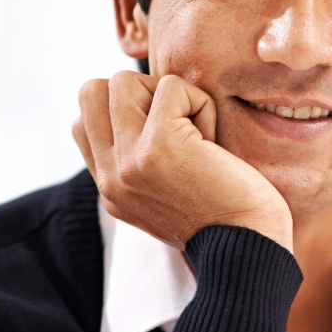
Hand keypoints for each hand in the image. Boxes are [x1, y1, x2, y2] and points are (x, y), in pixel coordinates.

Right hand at [73, 72, 292, 252]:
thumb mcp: (165, 197)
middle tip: (175, 124)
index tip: (165, 134)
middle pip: (91, 92)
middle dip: (137, 92)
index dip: (123, 110)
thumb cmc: (227, 220)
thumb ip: (139, 164)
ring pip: (123, 81)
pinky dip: (200, 103)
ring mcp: (129, 161)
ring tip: (195, 133)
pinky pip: (171, 87)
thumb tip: (141, 108)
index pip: (83, 122)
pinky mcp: (157, 145)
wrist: (248, 250)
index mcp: (110, 190)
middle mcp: (110, 178)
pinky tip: (213, 141)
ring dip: (168, 95)